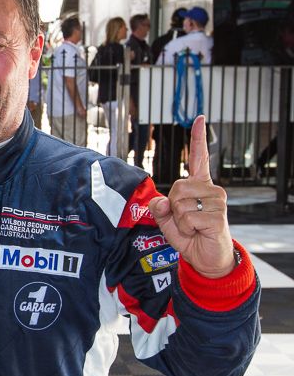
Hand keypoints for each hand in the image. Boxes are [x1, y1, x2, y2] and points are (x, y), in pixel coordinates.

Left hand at [149, 115, 234, 277]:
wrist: (205, 257)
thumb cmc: (188, 234)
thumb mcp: (166, 219)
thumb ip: (158, 207)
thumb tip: (163, 201)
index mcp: (199, 185)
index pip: (199, 157)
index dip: (198, 138)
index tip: (199, 118)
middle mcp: (210, 189)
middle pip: (176, 186)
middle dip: (172, 207)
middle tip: (185, 220)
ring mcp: (216, 201)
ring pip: (180, 202)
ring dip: (179, 220)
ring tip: (192, 226)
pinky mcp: (217, 215)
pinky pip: (186, 217)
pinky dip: (185, 228)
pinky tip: (197, 231)